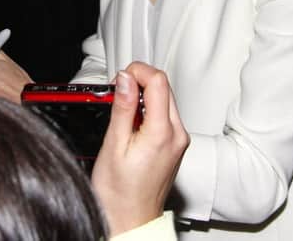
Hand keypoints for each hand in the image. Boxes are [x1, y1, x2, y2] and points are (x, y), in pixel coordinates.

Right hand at [91, 62, 188, 235]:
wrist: (130, 219)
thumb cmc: (120, 193)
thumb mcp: (114, 145)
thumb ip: (122, 108)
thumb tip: (125, 79)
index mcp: (162, 132)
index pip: (158, 81)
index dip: (137, 71)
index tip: (120, 78)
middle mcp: (177, 135)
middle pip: (164, 87)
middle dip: (139, 81)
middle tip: (117, 92)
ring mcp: (179, 141)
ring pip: (165, 99)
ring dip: (143, 95)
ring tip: (121, 110)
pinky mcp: (175, 145)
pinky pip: (164, 116)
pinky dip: (148, 110)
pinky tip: (132, 123)